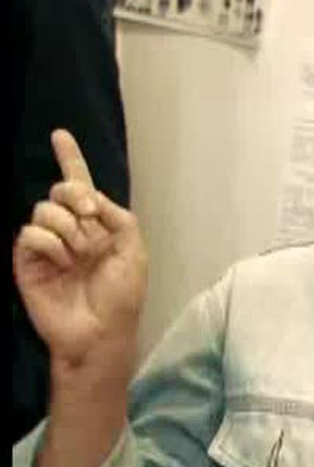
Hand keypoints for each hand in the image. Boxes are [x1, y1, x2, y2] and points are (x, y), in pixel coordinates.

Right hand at [13, 129, 147, 384]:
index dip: (70, 159)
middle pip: (62, 189)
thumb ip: (118, 216)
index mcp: (97, 225)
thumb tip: (93, 197)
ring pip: (46, 209)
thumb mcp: (134, 249)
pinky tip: (62, 263)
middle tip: (92, 217)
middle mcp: (71, 230)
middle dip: (77, 196)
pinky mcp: (27, 261)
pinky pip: (31, 233)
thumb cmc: (121, 295)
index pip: (81, 186)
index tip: (60, 135)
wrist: (101, 332)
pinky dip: (50, 245)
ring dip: (69, 229)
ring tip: (80, 255)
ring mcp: (48, 245)